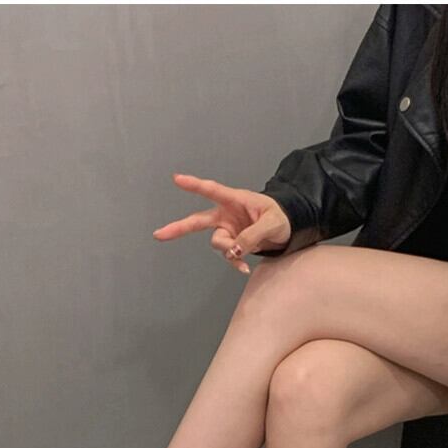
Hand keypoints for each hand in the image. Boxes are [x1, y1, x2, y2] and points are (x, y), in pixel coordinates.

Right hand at [152, 173, 291, 274]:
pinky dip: (235, 262)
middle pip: (197, 221)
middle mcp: (226, 215)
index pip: (212, 191)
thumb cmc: (281, 217)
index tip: (177, 179)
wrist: (288, 229)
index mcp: (235, 200)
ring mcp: (228, 229)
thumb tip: (233, 251)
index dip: (194, 185)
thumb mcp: (271, 224)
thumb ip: (252, 236)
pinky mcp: (232, 243)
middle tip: (159, 234)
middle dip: (178, 228)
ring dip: (230, 252)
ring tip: (246, 256)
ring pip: (218, 244)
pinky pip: (228, 255)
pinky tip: (244, 269)